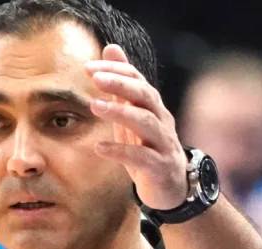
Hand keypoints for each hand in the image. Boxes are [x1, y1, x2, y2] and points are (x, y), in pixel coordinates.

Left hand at [87, 45, 187, 210]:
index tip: (89, 67)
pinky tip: (100, 148)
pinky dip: (121, 151)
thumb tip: (111, 48)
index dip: (116, 71)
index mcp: (153, 106)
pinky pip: (142, 157)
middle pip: (145, 95)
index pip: (137, 80)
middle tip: (95, 77)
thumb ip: (122, 84)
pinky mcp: (161, 167)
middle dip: (121, 84)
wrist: (172, 188)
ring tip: (94, 106)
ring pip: (146, 122)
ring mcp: (163, 143)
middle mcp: (161, 120)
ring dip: (120, 112)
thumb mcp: (133, 113)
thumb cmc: (148, 148)